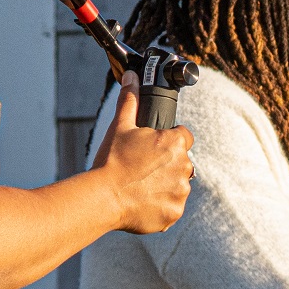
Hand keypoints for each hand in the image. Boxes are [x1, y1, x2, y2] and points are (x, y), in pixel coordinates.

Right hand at [93, 78, 193, 233]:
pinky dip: (160, 205)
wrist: (103, 197)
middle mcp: (185, 166)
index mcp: (176, 142)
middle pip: (180, 162)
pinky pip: (171, 206)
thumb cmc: (111, 160)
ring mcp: (181, 192)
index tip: (154, 147)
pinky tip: (142, 201)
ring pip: (177, 185)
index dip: (169, 139)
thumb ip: (130, 100)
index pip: (183, 136)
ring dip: (164, 185)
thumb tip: (131, 76)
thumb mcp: (120, 126)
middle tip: (141, 168)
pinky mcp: (174, 212)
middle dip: (165, 164)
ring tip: (139, 186)